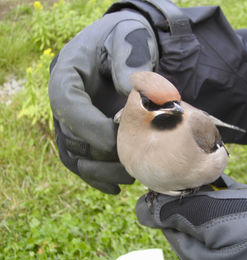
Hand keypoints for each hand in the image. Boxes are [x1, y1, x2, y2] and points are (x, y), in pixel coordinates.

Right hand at [49, 9, 157, 193]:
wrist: (129, 46)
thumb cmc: (127, 38)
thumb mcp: (131, 38)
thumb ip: (131, 62)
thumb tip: (134, 97)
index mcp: (67, 74)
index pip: (67, 104)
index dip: (88, 126)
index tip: (117, 139)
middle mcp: (66, 100)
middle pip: (71, 136)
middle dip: (101, 154)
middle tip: (131, 163)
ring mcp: (76, 119)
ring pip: (77, 154)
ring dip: (102, 170)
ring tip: (130, 176)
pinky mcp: (88, 132)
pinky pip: (84, 159)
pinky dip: (98, 176)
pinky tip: (117, 187)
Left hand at [136, 174, 246, 259]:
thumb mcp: (210, 222)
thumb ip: (176, 215)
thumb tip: (143, 211)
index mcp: (193, 248)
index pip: (165, 222)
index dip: (162, 200)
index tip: (162, 178)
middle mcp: (204, 239)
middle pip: (183, 210)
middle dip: (182, 190)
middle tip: (182, 169)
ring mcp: (221, 225)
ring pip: (200, 200)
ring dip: (197, 184)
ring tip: (194, 165)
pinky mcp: (236, 212)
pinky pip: (218, 195)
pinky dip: (214, 184)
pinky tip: (212, 171)